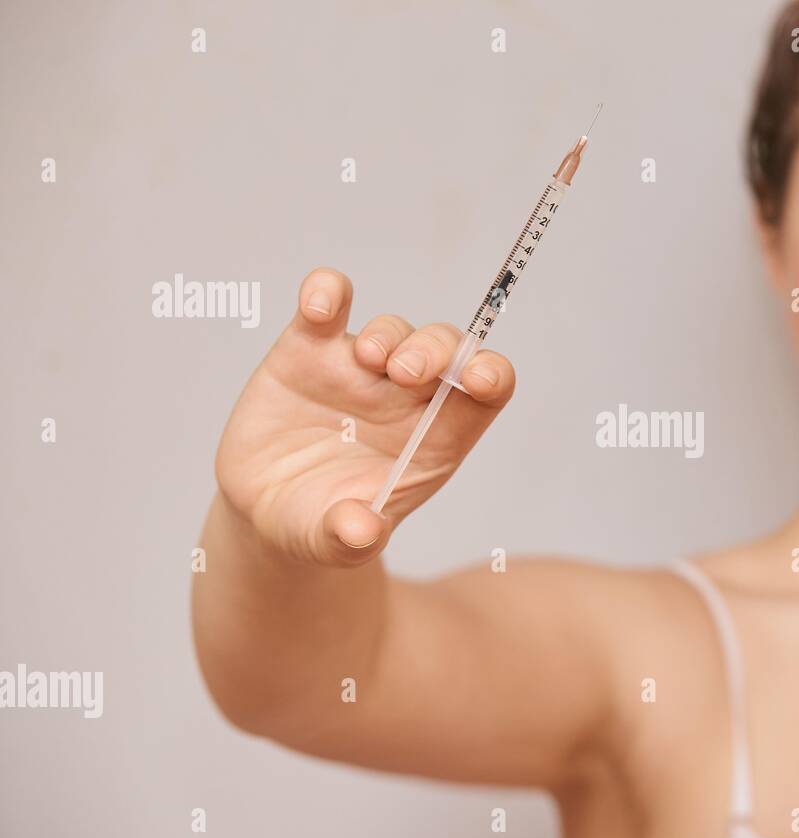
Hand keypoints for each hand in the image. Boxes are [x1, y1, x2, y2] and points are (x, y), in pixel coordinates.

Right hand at [214, 267, 515, 566]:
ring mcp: (359, 370)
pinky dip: (326, 292)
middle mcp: (406, 398)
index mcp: (435, 439)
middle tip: (403, 373)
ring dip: (389, 336)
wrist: (267, 511)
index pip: (485, 394)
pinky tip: (317, 305)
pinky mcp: (308, 352)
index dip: (491, 376)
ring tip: (368, 362)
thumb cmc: (322, 524)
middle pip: (444, 351)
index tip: (479, 378)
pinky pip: (326, 307)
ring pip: (394, 329)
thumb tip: (361, 531)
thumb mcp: (335, 543)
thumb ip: (351, 538)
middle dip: (435, 350)